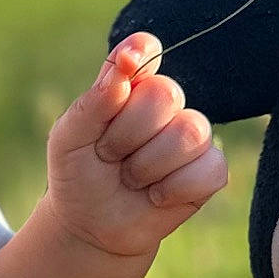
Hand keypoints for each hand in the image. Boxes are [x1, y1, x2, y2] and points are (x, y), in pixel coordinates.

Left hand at [43, 32, 228, 258]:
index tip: (126, 62)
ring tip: (130, 179)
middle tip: (109, 156)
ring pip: (189, 132)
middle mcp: (165, 105)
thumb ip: (93, 101)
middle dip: (127, 133)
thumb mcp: (69, 138)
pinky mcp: (209, 170)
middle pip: (166, 94)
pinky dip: (173, 188)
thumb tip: (124, 65)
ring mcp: (191, 136)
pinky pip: (209, 168)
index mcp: (129, 87)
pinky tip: (155, 196)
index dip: (141, 51)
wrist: (89, 227)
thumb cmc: (79, 174)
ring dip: (147, 165)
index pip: (145, 50)